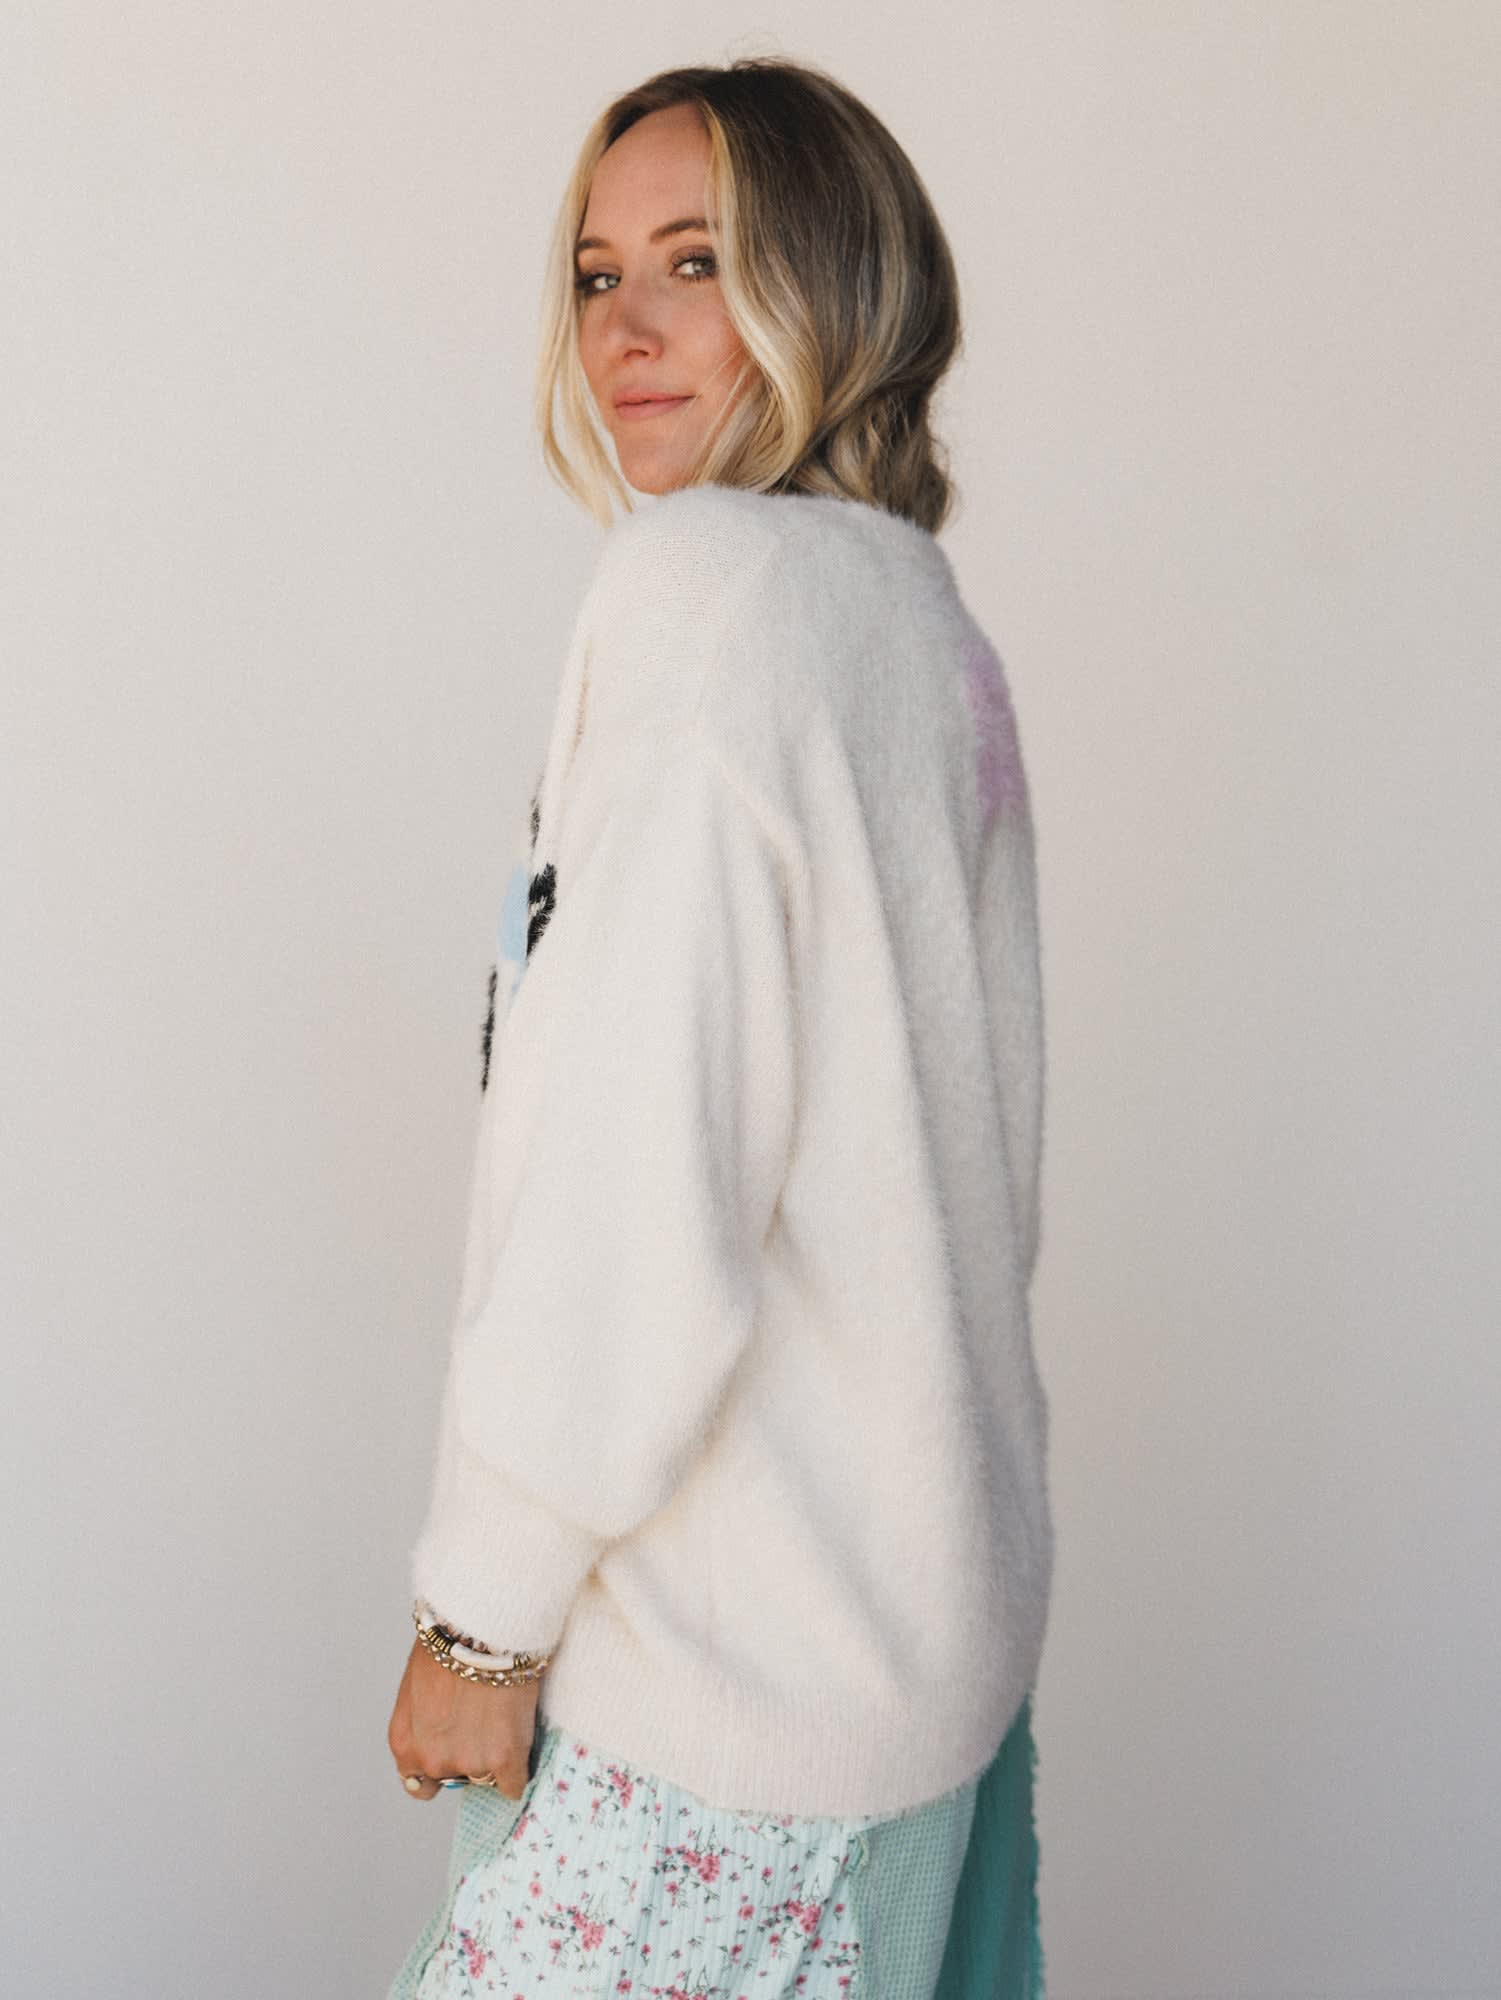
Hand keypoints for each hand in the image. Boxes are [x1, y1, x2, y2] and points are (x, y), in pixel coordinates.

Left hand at [387, 1638, 541, 1800]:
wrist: (482, 1626)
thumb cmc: (449, 1639)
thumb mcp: (419, 1682)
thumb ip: (425, 1717)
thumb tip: (444, 1722)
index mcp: (405, 1743)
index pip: (420, 1783)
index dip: (441, 1764)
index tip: (456, 1750)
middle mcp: (432, 1760)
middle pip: (456, 1778)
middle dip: (470, 1754)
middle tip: (484, 1723)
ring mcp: (470, 1762)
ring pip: (487, 1778)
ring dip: (496, 1757)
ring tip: (505, 1721)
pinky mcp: (504, 1758)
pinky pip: (514, 1784)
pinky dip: (519, 1770)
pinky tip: (523, 1747)